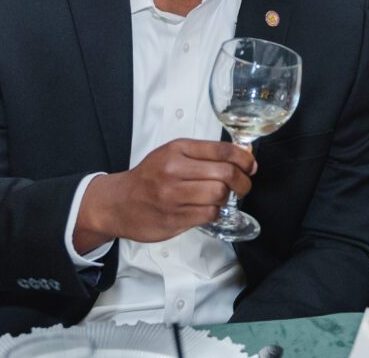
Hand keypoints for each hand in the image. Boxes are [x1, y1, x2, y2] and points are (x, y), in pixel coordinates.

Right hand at [74, 138, 256, 251]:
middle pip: (225, 174)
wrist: (118, 202)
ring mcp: (173, 196)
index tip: (250, 165)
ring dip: (227, 197)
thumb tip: (243, 156)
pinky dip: (215, 212)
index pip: (222, 150)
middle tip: (244, 184)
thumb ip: (205, 154)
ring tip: (222, 196)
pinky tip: (209, 208)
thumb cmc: (149, 177)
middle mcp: (174, 170)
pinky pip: (209, 214)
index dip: (244, 159)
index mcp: (177, 150)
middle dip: (243, 181)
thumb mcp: (173, 154)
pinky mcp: (173, 218)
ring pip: (219, 195)